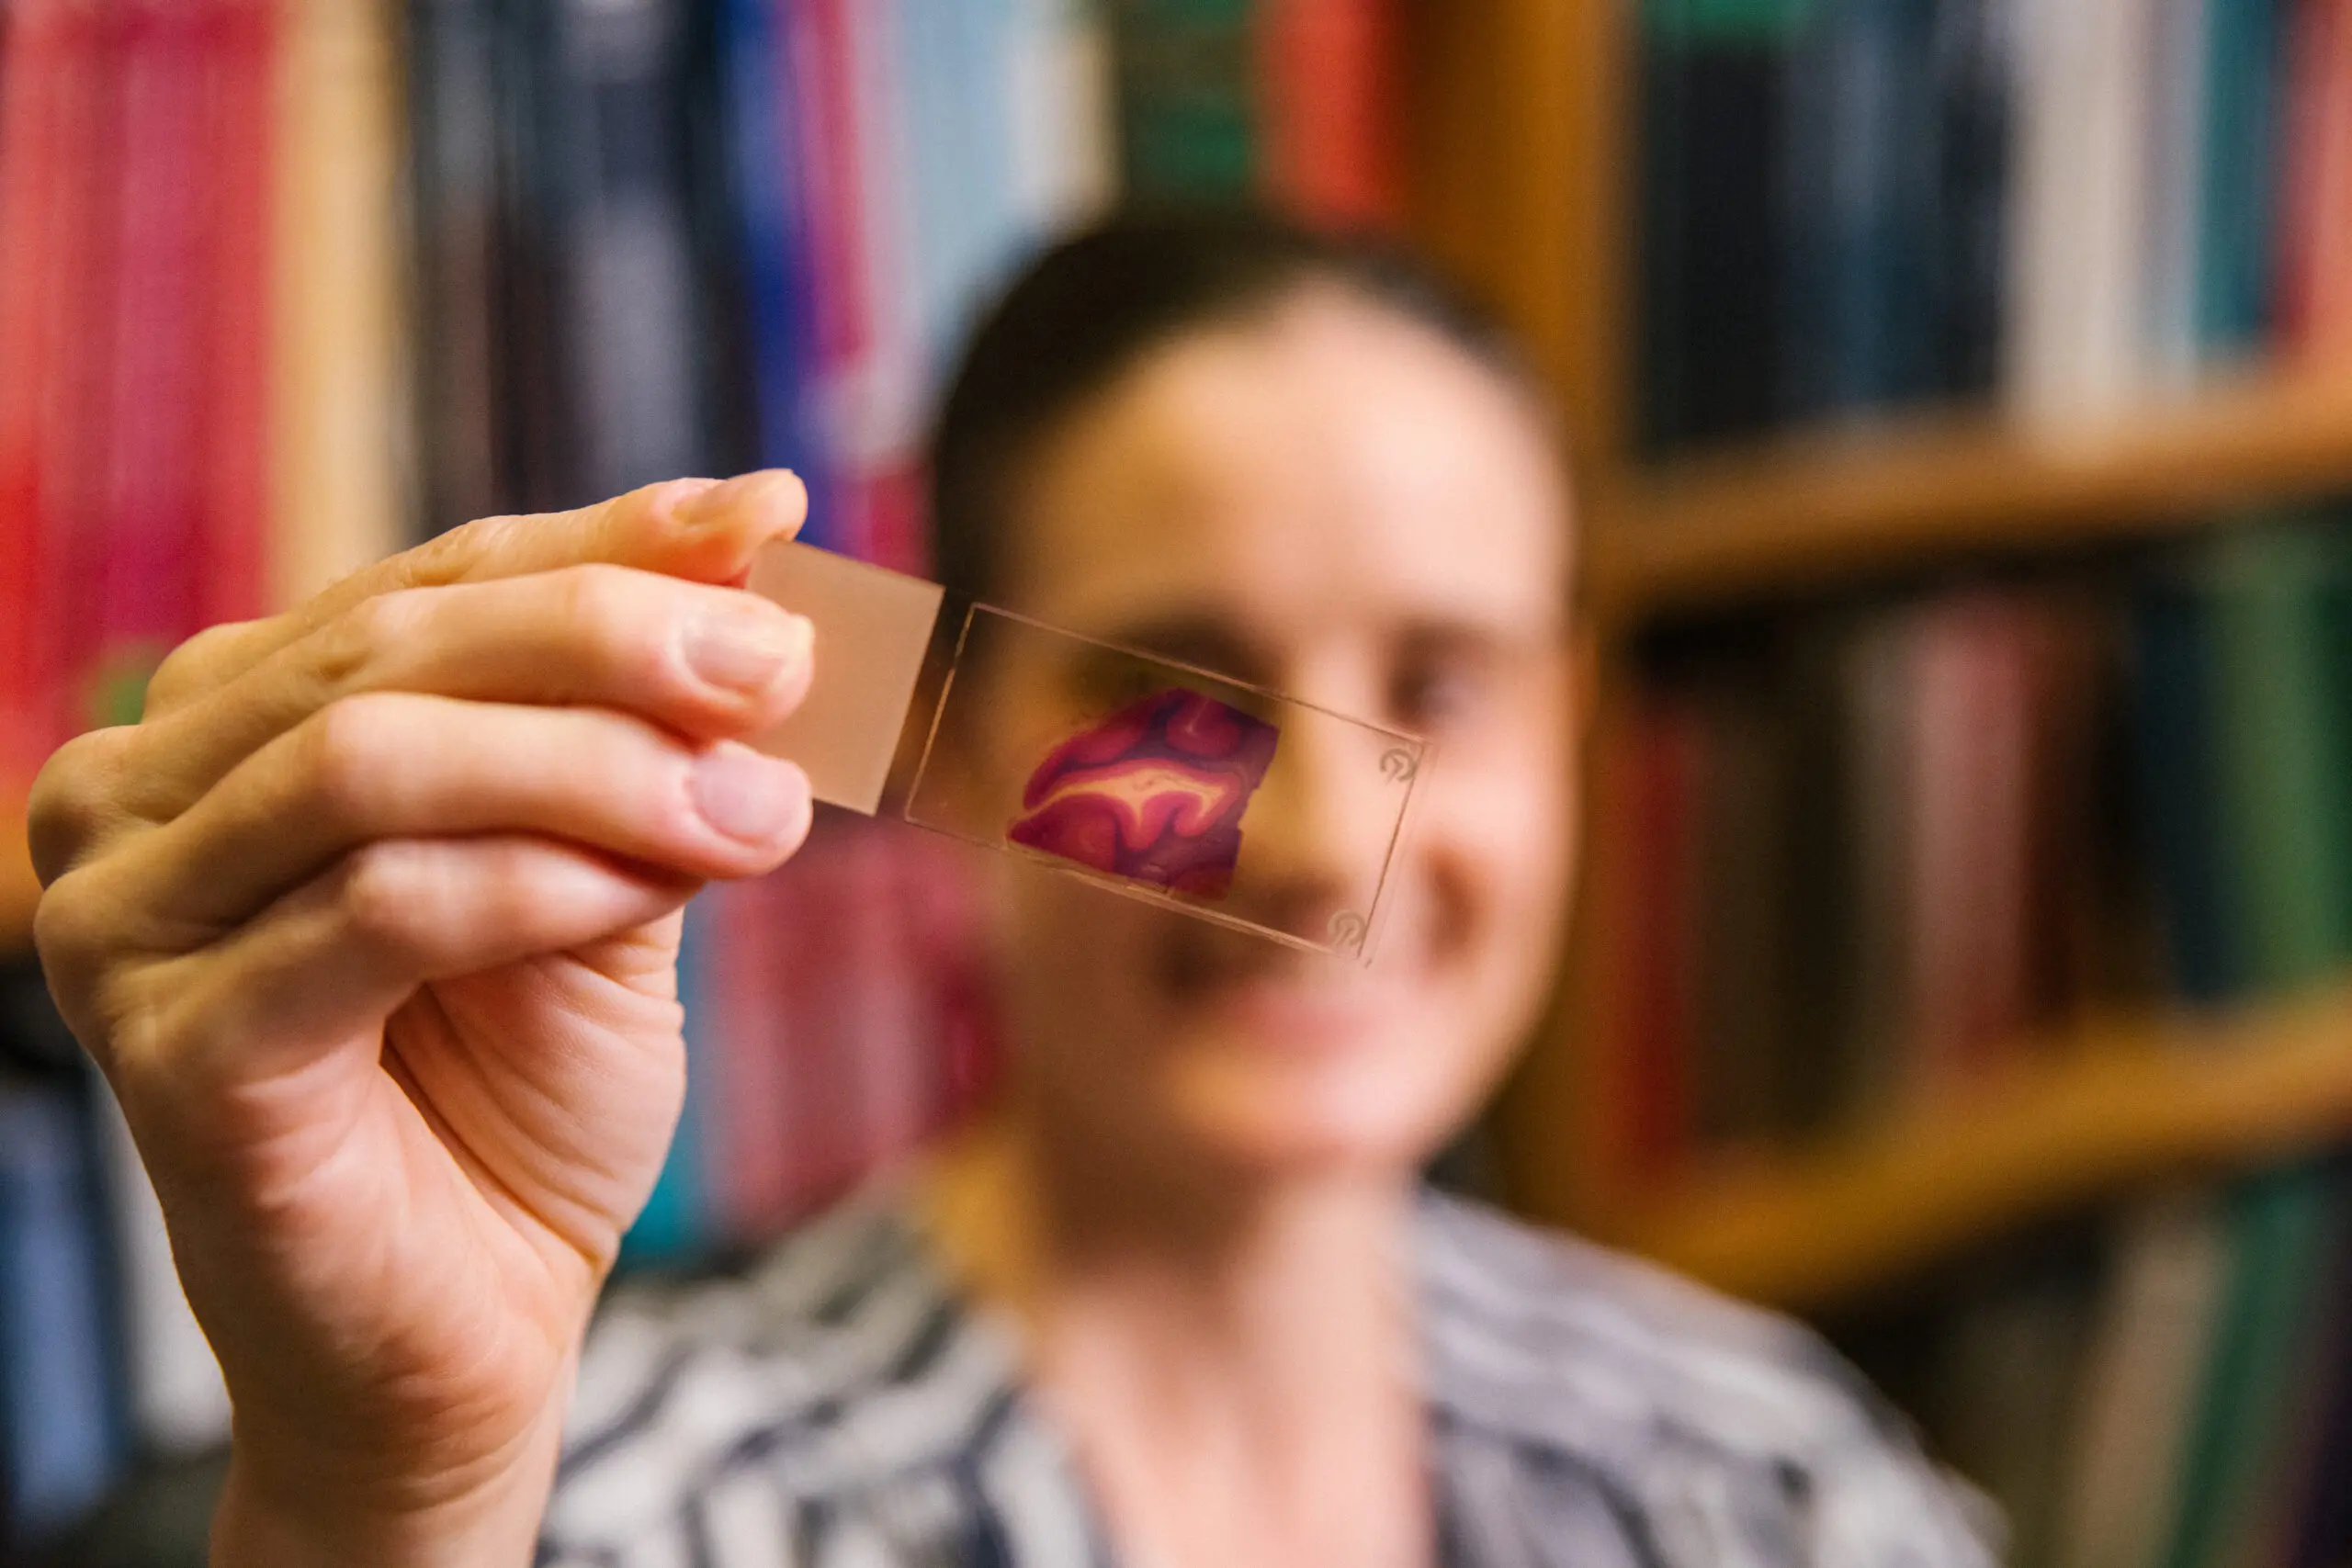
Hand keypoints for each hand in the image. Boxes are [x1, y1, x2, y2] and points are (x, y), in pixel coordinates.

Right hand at [27, 473, 814, 1564]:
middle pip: (395, 645)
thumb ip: (651, 741)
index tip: (769, 513)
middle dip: (615, 639)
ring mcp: (131, 924)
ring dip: (598, 768)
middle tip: (782, 663)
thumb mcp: (611, 876)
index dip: (609, 540)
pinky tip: (650, 892)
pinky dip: (540, 884)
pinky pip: (379, 912)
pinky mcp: (175, 1052)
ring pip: (375, 760)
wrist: (477, 1327)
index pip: (432, 585)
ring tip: (759, 811)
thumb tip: (763, 572)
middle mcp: (145, 798)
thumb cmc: (526, 1095)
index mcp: (234, 726)